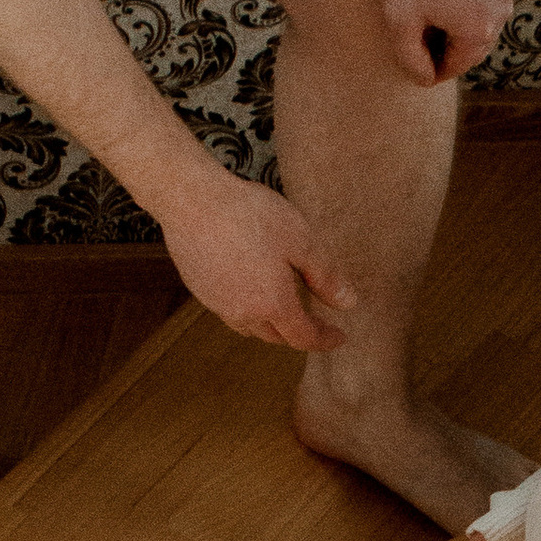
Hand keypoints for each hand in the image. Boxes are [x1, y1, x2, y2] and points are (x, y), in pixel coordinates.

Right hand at [156, 158, 351, 351]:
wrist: (191, 200)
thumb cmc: (250, 215)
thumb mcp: (301, 241)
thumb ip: (325, 276)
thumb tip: (348, 303)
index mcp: (272, 304)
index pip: (303, 337)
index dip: (324, 340)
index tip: (339, 337)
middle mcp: (243, 312)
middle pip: (276, 336)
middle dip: (298, 333)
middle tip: (316, 321)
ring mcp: (217, 303)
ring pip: (250, 327)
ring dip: (271, 324)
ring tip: (284, 307)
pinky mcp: (199, 289)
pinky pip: (229, 310)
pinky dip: (248, 309)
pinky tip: (251, 287)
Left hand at [376, 0, 519, 86]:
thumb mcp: (399, 19)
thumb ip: (410, 60)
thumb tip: (426, 80)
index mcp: (479, 33)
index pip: (453, 68)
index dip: (426, 67)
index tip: (407, 54)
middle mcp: (503, 13)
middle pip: (470, 45)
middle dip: (444, 42)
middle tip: (415, 28)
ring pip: (479, 16)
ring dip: (457, 17)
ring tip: (427, 0)